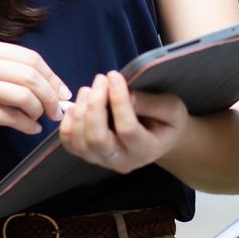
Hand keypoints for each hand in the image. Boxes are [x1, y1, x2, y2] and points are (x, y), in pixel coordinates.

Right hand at [0, 38, 68, 142]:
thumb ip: (12, 72)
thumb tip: (55, 87)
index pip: (31, 58)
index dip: (52, 77)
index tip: (62, 92)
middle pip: (31, 76)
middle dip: (51, 96)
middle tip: (56, 110)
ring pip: (24, 96)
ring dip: (39, 111)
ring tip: (38, 119)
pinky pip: (12, 117)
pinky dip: (28, 125)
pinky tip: (30, 128)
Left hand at [57, 70, 186, 174]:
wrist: (160, 139)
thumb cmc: (167, 122)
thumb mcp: (171, 109)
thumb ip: (150, 103)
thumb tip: (124, 95)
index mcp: (145, 150)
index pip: (127, 129)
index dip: (118, 101)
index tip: (115, 76)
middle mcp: (121, 161)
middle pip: (97, 139)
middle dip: (94, 106)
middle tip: (100, 80)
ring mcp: (101, 161)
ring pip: (79, 142)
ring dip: (79, 111)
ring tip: (88, 89)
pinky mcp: (88, 154)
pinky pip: (69, 143)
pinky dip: (67, 123)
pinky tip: (76, 104)